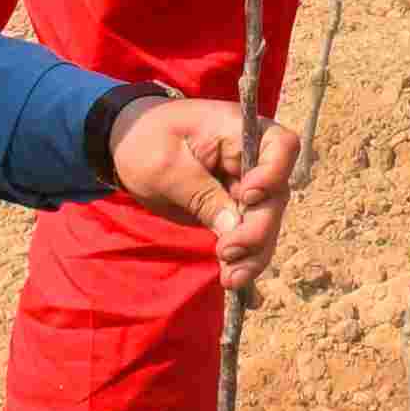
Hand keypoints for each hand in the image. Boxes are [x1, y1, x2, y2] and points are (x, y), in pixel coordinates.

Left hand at [113, 100, 304, 286]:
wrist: (128, 147)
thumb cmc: (144, 142)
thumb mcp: (164, 165)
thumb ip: (200, 193)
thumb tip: (234, 228)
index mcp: (236, 130)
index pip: (281, 145)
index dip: (273, 174)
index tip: (245, 197)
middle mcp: (250, 159)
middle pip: (277, 195)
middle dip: (258, 229)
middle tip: (228, 253)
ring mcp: (245, 186)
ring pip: (267, 223)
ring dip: (254, 254)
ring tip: (231, 278)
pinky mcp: (234, 210)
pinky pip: (249, 236)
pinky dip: (244, 259)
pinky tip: (234, 280)